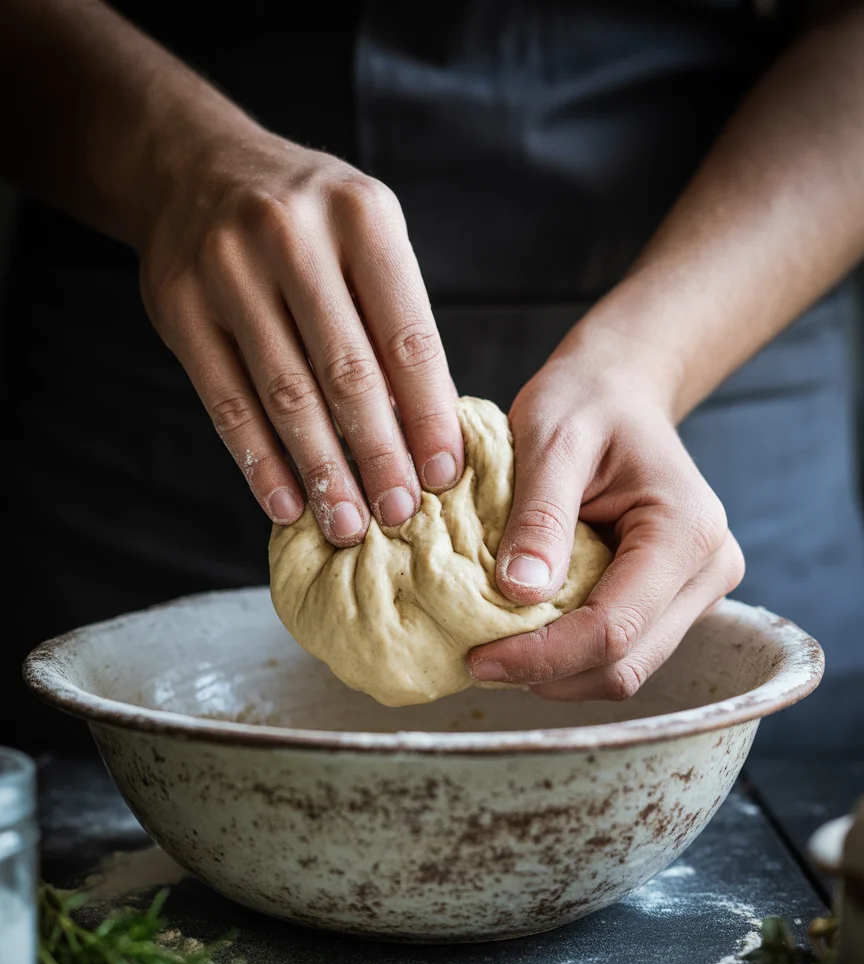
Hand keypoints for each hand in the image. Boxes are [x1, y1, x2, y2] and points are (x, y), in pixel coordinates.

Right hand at [138, 129, 463, 543]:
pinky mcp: (180, 309)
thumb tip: (427, 433)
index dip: (429, 415)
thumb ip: (395, 319)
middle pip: (348, 373)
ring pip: (286, 396)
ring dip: (323, 471)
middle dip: (379, 455)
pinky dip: (260, 462)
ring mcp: (228, 271)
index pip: (407, 337)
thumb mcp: (366, 236)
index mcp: (361, 216)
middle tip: (400, 513)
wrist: (196, 168)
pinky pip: (227, 403)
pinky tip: (287, 503)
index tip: (444, 474)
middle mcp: (293, 236)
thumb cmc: (308, 221)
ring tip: (349, 524)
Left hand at [467, 355, 744, 699]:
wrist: (619, 392)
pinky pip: (621, 651)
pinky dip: (570, 654)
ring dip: (557, 671)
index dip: (544, 657)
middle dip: (548, 673)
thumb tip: (521, 595)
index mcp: (686, 531)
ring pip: (624, 670)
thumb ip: (539, 516)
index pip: (614, 628)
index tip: (479, 659)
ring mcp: (696, 592)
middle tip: (479, 660)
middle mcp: (709, 571)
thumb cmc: (586, 402)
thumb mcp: (551, 438)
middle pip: (625, 665)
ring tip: (498, 646)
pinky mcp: (672, 602)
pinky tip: (526, 632)